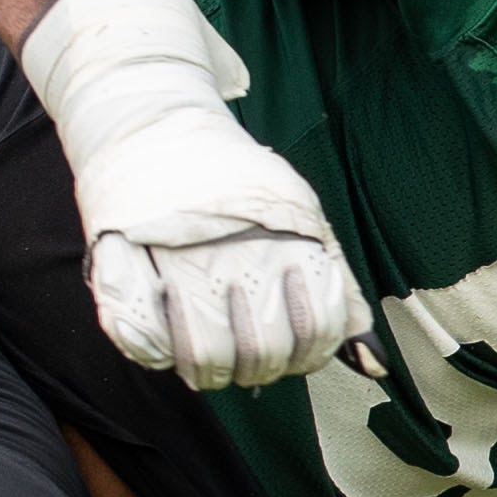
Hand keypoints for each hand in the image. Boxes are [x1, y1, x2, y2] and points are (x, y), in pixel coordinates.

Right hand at [20, 0, 363, 390]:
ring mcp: (177, 261)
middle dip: (259, 369)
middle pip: (261, 354)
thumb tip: (373, 364)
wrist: (156, 124)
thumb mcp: (301, 221)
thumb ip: (338, 292)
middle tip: (247, 356)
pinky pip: (142, 344)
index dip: (307, 355)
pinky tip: (166, 339)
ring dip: (210, 373)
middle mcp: (236, 253)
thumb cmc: (236, 184)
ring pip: (205, 360)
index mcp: (286, 240)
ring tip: (209, 357)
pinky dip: (155, 354)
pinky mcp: (123, 265)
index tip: (292, 349)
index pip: (316, 332)